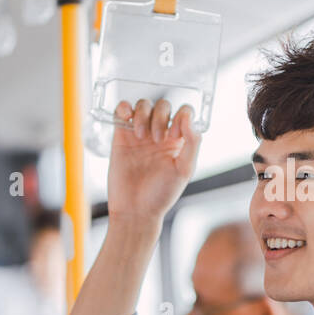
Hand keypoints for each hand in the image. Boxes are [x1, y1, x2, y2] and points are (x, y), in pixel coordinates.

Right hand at [107, 99, 199, 223]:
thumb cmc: (161, 194)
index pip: (184, 112)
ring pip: (143, 105)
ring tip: (142, 137)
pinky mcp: (121, 136)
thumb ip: (192, 143)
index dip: (182, 116)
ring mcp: (140, 134)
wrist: (134, 210)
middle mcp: (160, 134)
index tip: (175, 134)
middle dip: (161, 117)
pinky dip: (123, 109)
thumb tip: (189, 118)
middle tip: (157, 139)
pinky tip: (127, 121)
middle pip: (163, 105)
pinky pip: (121, 111)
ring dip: (143, 114)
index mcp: (179, 140)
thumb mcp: (184, 170)